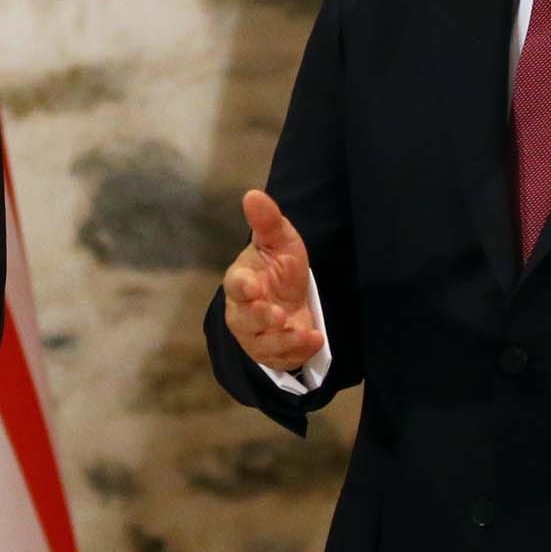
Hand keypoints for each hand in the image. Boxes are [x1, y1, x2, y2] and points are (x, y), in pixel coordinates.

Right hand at [222, 189, 324, 371]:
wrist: (292, 298)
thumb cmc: (280, 267)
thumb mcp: (281, 241)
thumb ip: (267, 221)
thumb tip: (252, 194)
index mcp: (241, 281)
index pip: (235, 285)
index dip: (243, 288)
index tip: (254, 287)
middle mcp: (243, 311)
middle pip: (245, 319)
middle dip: (260, 317)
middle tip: (277, 314)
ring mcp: (256, 335)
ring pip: (262, 343)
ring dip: (282, 339)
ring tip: (302, 331)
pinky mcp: (271, 353)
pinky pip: (281, 357)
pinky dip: (298, 350)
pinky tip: (315, 339)